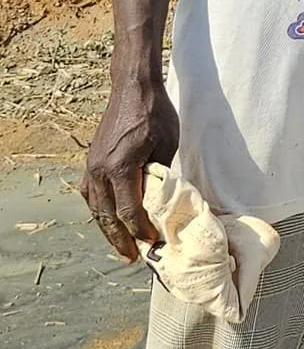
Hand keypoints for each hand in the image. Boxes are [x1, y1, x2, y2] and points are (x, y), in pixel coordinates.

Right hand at [80, 74, 178, 260]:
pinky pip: (91, 196)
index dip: (141, 230)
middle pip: (108, 216)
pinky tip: (108, 222)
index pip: (129, 211)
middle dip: (121, 239)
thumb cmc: (156, 114)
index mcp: (120, 168)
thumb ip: (162, 175)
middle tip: (134, 259)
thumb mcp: (168, 145)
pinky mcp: (90, 163)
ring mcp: (91, 167)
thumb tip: (165, 202)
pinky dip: (99, 212)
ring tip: (122, 247)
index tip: (154, 242)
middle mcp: (100, 171)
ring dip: (108, 229)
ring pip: (96, 208)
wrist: (133, 89)